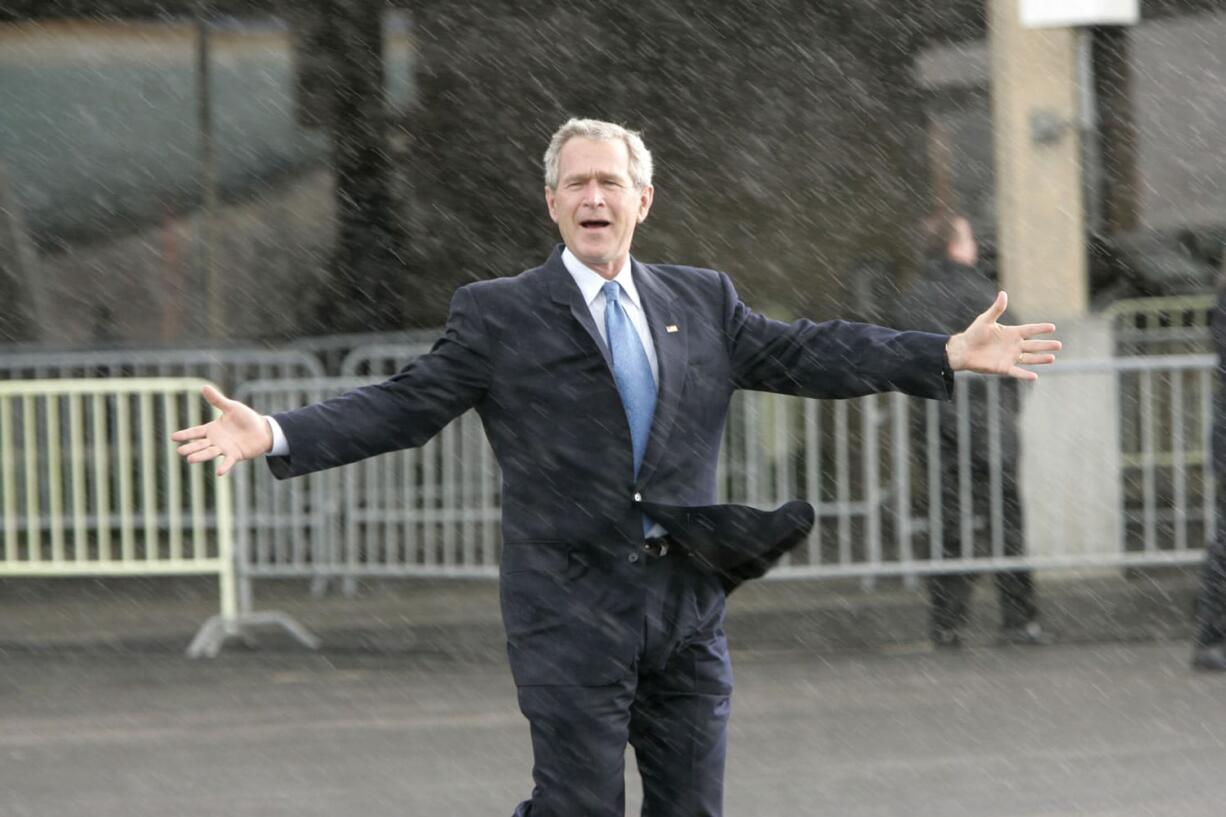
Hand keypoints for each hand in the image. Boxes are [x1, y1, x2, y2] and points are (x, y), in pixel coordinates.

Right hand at [171, 385, 272, 475]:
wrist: (263, 429)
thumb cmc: (246, 418)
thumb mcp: (231, 407)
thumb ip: (217, 400)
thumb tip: (204, 387)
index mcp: (213, 429)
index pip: (196, 432)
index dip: (185, 434)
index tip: (173, 437)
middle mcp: (216, 440)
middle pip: (200, 444)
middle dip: (190, 447)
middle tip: (179, 451)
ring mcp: (225, 449)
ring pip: (210, 453)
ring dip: (201, 456)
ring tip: (190, 460)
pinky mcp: (236, 455)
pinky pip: (228, 462)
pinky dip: (224, 467)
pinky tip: (218, 472)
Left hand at [945, 291, 1061, 381]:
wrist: (962, 350)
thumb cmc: (973, 334)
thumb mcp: (985, 319)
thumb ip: (997, 308)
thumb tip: (1003, 293)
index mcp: (1011, 333)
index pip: (1029, 330)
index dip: (1040, 329)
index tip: (1052, 327)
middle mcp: (1013, 345)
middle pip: (1033, 345)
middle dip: (1046, 345)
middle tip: (1059, 345)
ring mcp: (1009, 357)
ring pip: (1029, 358)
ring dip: (1040, 359)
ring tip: (1052, 358)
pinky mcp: (1003, 368)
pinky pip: (1016, 372)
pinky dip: (1025, 375)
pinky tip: (1035, 376)